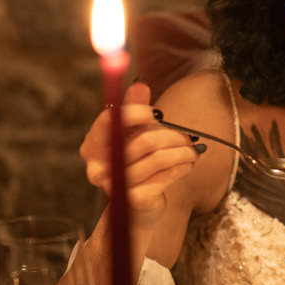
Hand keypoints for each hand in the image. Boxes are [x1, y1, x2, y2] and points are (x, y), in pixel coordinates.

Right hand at [79, 80, 200, 221]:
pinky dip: (179, 169)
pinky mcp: (133, 201)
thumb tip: (140, 83)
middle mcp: (96, 167)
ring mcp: (114, 186)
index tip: (159, 113)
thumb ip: (133, 106)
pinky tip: (187, 164)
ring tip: (193, 150)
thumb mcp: (132, 130)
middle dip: (172, 136)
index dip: (136, 113)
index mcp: (91, 145)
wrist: (138, 201)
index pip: (112, 120)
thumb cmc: (134, 158)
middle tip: (188, 136)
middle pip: (142, 141)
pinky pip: (163, 178)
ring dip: (181, 152)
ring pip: (157, 159)